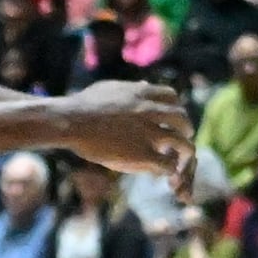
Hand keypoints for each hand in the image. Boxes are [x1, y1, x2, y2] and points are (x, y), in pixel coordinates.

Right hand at [51, 79, 193, 176]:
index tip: (172, 119)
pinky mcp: (143, 154)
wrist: (71, 121)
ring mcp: (149, 133)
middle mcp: (151, 111)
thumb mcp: (111, 88)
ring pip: (182, 144)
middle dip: (185, 130)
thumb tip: (143, 85)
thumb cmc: (83, 105)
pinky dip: (169, 169)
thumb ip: (130, 88)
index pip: (173, 98)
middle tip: (182, 139)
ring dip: (184, 154)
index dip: (175, 109)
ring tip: (178, 162)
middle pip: (182, 120)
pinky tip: (162, 173)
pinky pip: (168, 164)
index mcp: (143, 94)